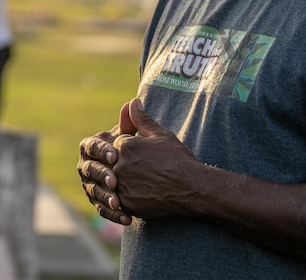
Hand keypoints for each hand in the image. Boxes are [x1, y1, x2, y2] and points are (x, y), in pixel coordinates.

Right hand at [78, 101, 136, 224]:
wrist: (154, 175)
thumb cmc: (145, 152)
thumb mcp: (143, 138)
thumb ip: (135, 122)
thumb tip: (132, 102)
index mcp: (95, 145)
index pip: (91, 145)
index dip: (101, 150)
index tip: (115, 155)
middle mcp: (88, 164)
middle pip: (88, 170)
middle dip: (101, 175)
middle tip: (115, 181)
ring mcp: (91, 184)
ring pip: (93, 191)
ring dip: (104, 196)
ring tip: (119, 202)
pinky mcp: (99, 201)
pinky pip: (102, 209)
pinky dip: (113, 214)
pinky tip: (127, 218)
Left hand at [111, 98, 199, 220]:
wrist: (192, 188)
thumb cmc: (178, 159)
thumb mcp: (161, 135)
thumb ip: (141, 119)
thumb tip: (132, 101)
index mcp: (125, 146)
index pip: (118, 144)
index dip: (132, 148)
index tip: (147, 155)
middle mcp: (119, 165)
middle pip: (113, 162)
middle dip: (126, 164)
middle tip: (147, 170)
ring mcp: (122, 186)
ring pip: (114, 181)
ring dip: (125, 181)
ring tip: (145, 182)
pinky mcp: (127, 204)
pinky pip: (119, 199)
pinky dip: (128, 196)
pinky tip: (143, 194)